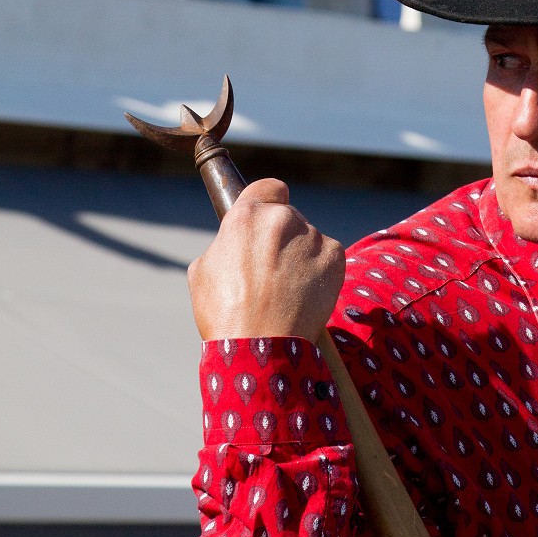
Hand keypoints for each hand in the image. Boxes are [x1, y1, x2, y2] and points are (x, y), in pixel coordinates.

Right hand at [187, 179, 345, 343]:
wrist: (260, 349)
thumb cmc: (225, 315)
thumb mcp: (203, 271)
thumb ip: (225, 244)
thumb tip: (234, 242)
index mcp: (246, 216)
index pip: (269, 188)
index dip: (269, 201)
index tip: (268, 217)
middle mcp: (281, 219)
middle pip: (289, 217)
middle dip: (283, 237)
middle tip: (272, 271)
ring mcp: (311, 237)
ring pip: (309, 239)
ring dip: (301, 256)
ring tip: (287, 292)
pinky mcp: (334, 257)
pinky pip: (328, 256)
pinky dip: (321, 272)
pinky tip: (305, 294)